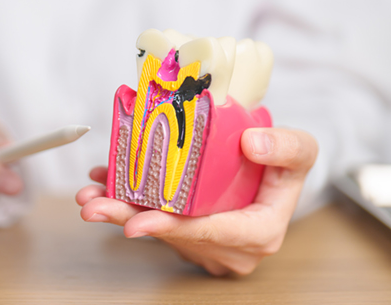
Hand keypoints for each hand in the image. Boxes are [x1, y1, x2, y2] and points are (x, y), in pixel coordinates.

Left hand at [76, 127, 317, 275]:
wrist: (275, 174)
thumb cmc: (285, 163)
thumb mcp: (302, 149)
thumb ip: (287, 147)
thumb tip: (252, 143)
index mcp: (259, 232)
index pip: (211, 232)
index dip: (173, 227)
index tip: (137, 223)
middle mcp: (230, 247)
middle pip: (174, 234)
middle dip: (129, 219)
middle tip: (93, 206)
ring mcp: (207, 245)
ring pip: (159, 230)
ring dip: (120, 212)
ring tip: (89, 196)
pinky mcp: (190, 235)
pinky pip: (156, 219)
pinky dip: (129, 200)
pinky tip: (105, 182)